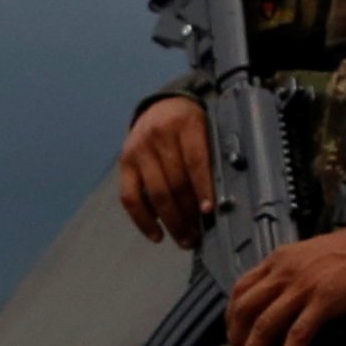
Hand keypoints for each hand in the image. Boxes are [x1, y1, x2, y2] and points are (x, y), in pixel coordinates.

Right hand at [116, 99, 214, 249]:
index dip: (203, 188)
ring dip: (172, 222)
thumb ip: (211, 156)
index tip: (209, 211)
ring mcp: (138, 150)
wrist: (159, 106)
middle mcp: (158, 135)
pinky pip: (130, 198)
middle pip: (176, 182)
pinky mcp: (125, 163)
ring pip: (156, 194)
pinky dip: (143, 220)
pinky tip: (156, 235)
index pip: (195, 160)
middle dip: (189, 213)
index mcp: (184, 124)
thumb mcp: (205, 128)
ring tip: (185, 239)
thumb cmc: (188, 123)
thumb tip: (221, 198)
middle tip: (200, 234)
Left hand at [225, 227, 345, 345]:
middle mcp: (283, 272)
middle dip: (235, 344)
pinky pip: (297, 334)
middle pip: (244, 311)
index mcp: (277, 261)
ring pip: (264, 326)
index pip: (239, 291)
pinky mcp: (323, 300)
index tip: (232, 340)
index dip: (230, 320)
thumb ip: (286, 276)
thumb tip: (274, 305)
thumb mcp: (305, 257)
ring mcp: (302, 287)